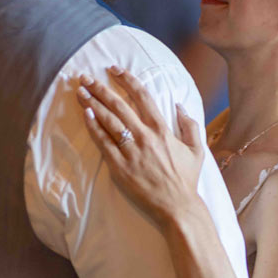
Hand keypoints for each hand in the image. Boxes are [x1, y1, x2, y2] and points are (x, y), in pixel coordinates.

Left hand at [76, 67, 204, 225]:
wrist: (177, 207)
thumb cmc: (186, 179)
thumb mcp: (197, 150)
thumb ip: (190, 125)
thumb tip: (179, 105)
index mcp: (162, 129)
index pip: (142, 96)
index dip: (127, 80)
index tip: (114, 70)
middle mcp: (145, 136)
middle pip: (119, 105)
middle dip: (101, 88)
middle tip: (86, 77)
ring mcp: (131, 151)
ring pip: (108, 121)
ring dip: (92, 104)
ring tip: (80, 91)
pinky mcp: (120, 167)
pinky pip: (103, 143)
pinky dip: (94, 127)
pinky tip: (86, 114)